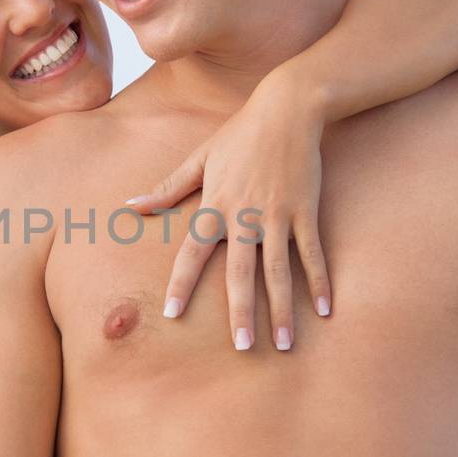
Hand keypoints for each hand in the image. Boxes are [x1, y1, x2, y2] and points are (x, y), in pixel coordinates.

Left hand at [124, 73, 331, 349]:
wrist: (287, 109)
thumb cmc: (239, 134)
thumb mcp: (200, 157)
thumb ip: (168, 187)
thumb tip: (130, 205)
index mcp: (216, 205)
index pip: (193, 251)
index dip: (182, 282)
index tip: (171, 312)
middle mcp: (246, 215)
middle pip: (241, 272)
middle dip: (241, 312)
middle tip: (241, 348)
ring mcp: (278, 215)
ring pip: (280, 271)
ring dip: (283, 309)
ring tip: (284, 343)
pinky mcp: (305, 211)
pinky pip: (313, 252)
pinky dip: (320, 280)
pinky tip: (326, 309)